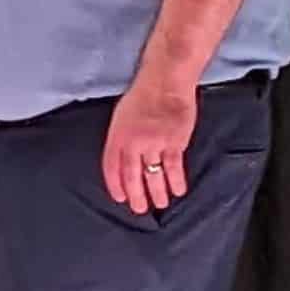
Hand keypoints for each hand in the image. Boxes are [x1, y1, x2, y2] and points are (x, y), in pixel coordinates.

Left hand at [102, 78, 197, 213]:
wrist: (165, 81)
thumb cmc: (143, 95)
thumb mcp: (122, 116)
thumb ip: (122, 138)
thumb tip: (124, 160)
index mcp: (117, 135)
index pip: (111, 167)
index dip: (115, 185)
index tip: (120, 197)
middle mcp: (134, 142)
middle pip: (132, 176)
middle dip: (136, 195)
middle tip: (139, 209)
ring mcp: (155, 143)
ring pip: (154, 174)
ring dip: (157, 192)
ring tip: (159, 204)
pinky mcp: (175, 141)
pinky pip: (174, 167)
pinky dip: (176, 180)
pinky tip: (178, 190)